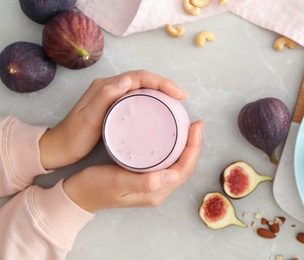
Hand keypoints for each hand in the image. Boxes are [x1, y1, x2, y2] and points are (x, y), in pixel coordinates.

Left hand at [39, 70, 187, 169]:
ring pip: (142, 87)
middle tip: (181, 97)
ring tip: (175, 101)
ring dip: (160, 90)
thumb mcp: (88, 118)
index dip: (161, 82)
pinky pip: (138, 98)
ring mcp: (112, 97)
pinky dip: (152, 100)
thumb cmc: (73, 136)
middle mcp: (110, 87)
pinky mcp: (114, 107)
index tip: (178, 94)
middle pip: (143, 79)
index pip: (139, 77)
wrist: (59, 148)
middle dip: (165, 84)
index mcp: (105, 87)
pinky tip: (159, 109)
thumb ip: (104, 97)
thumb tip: (126, 79)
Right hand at [62, 120, 202, 211]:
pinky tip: (172, 137)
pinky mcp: (146, 178)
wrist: (78, 194)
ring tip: (188, 127)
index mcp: (156, 192)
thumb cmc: (94, 187)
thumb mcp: (117, 182)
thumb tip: (174, 174)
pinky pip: (168, 162)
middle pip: (185, 166)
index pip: (184, 169)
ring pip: (178, 164)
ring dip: (187, 146)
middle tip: (196, 123)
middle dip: (194, 145)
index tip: (196, 126)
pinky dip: (175, 149)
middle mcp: (158, 190)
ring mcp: (153, 185)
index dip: (194, 148)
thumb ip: (145, 182)